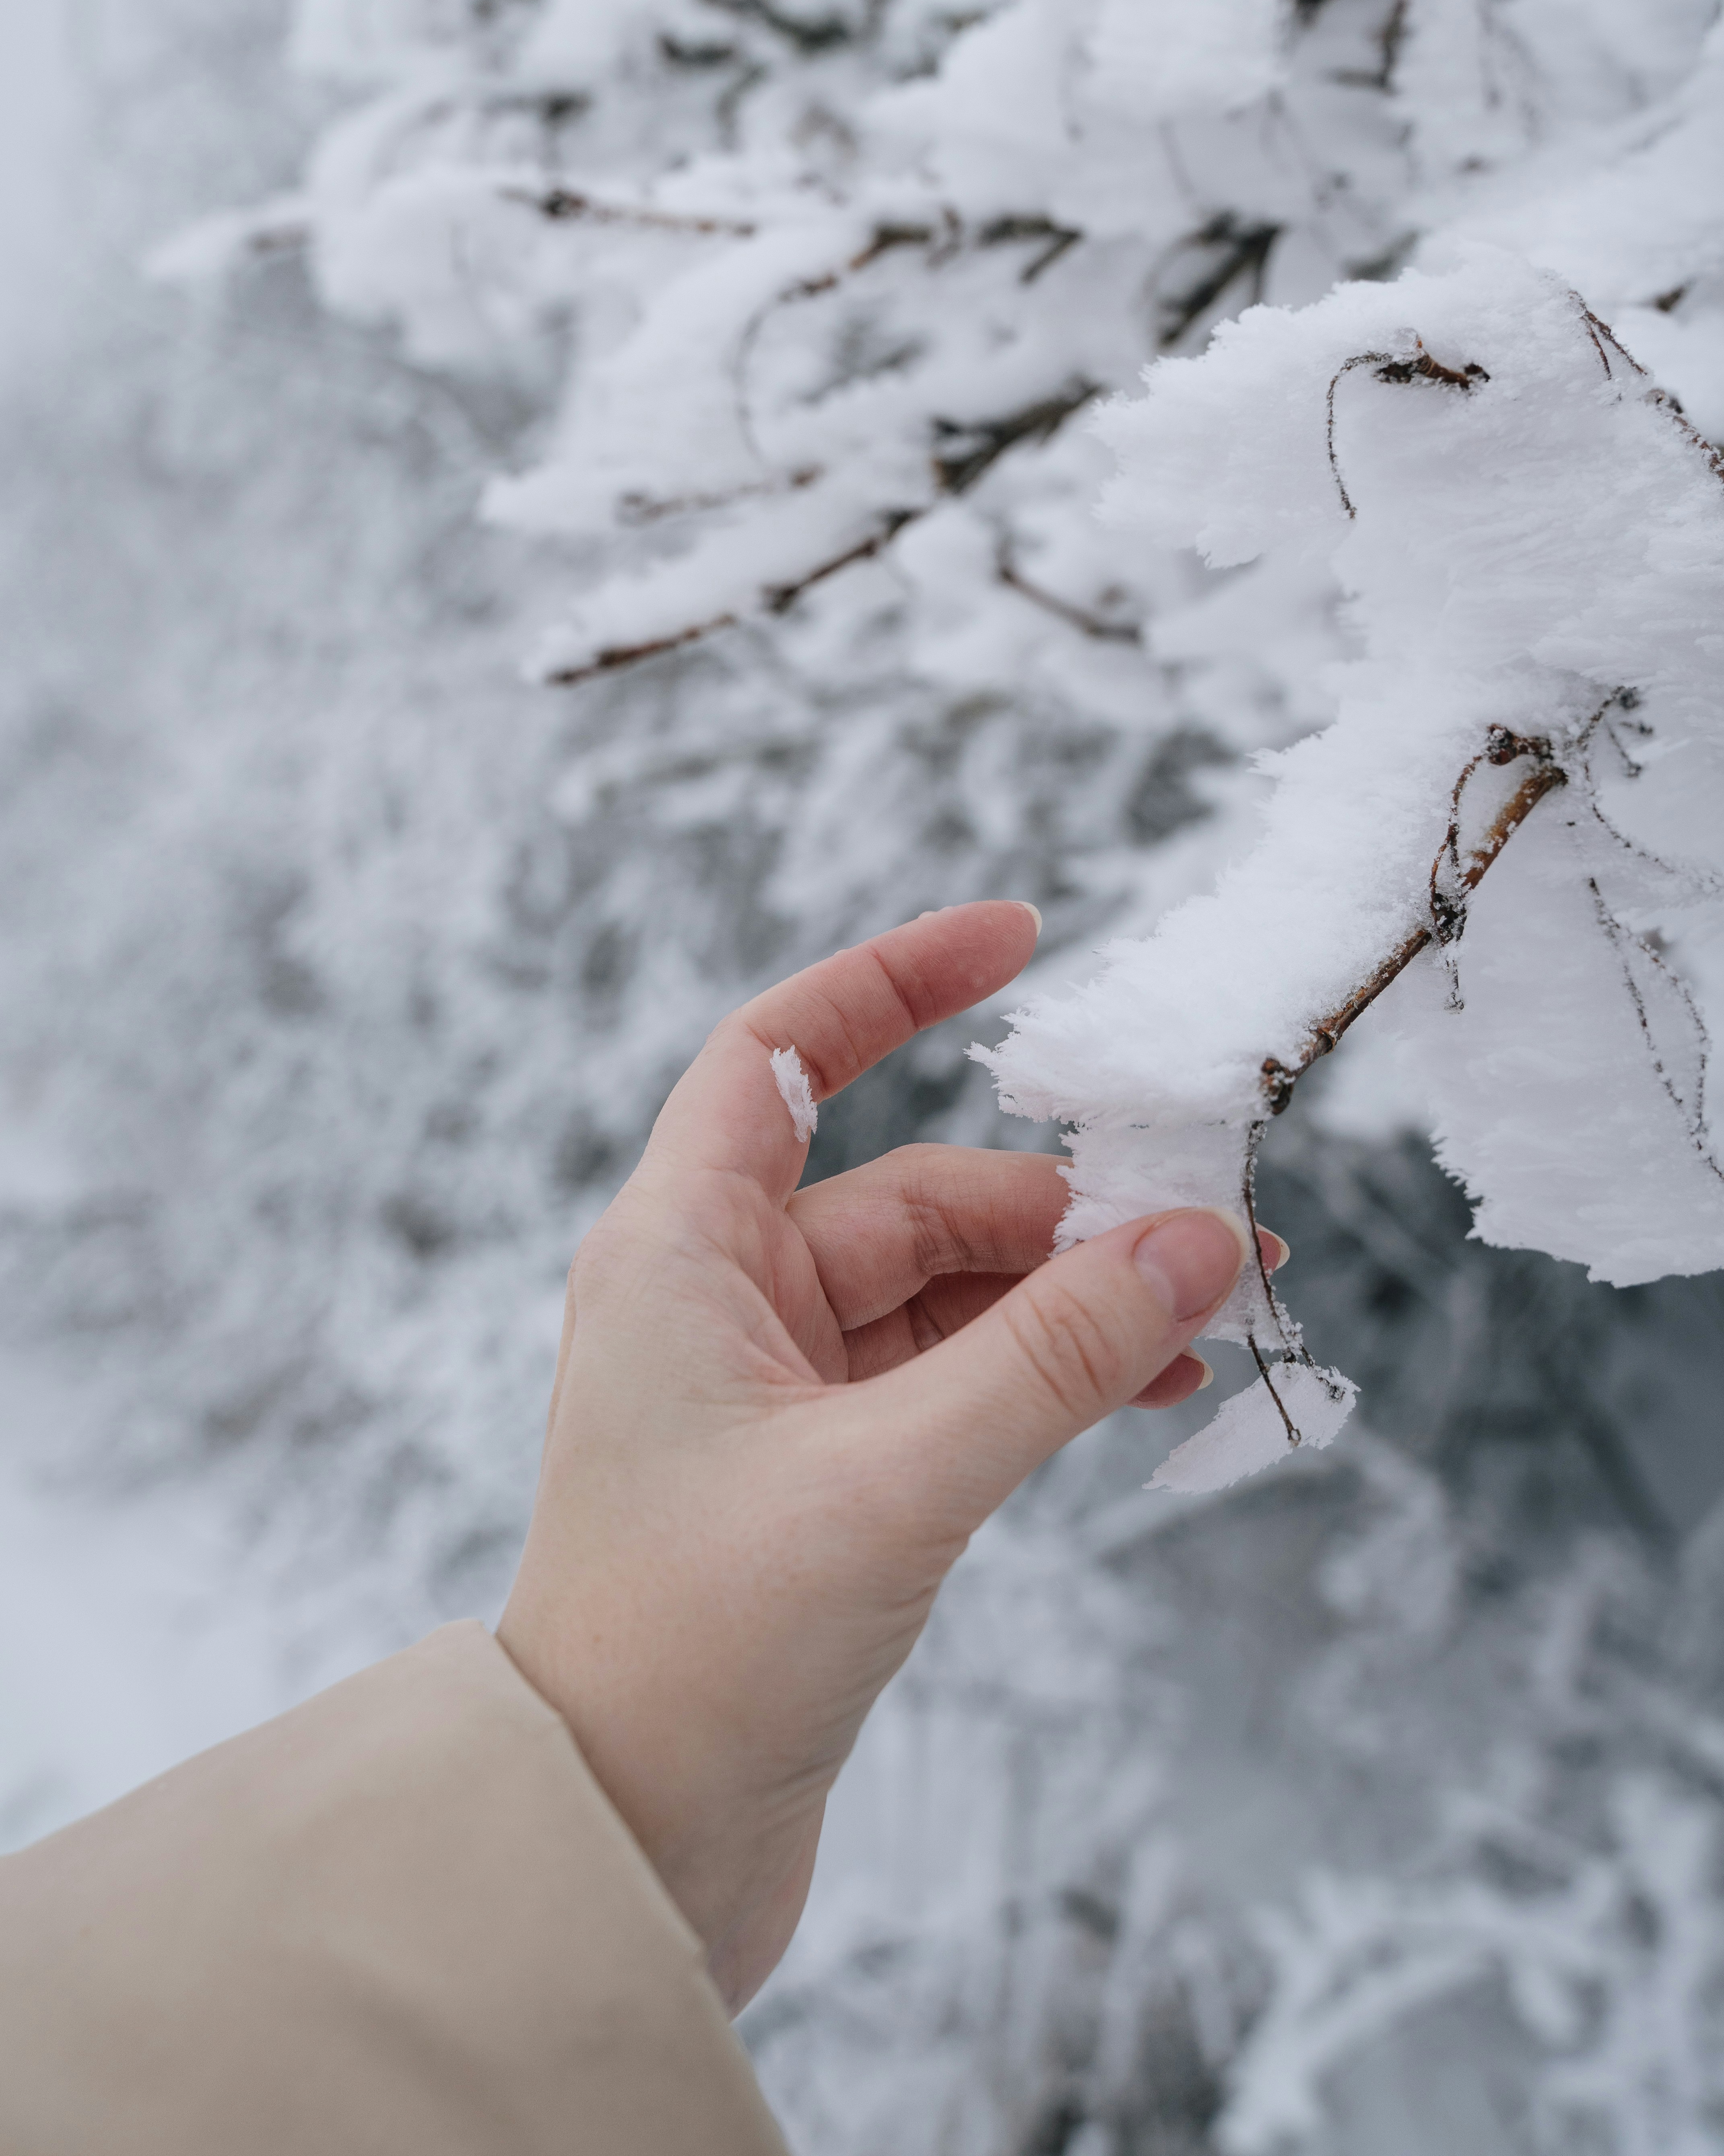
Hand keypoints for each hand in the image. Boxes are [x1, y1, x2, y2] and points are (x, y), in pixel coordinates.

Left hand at [496, 903, 1250, 2011]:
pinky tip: (1156, 1382)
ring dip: (1072, 1295)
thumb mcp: (896, 1477)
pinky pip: (954, 1379)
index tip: (1017, 935)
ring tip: (1217, 1305)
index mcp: (680, 1252)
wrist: (620, 1843)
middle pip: (912, 1192)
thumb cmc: (697, 1648)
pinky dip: (1048, 1372)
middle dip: (1060, 1202)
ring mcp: (774, 1392)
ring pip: (948, 1293)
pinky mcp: (823, 1478)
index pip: (782, 1052)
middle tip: (1211, 1223)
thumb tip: (1197, 1241)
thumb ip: (1052, 1354)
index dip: (894, 980)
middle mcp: (719, 1300)